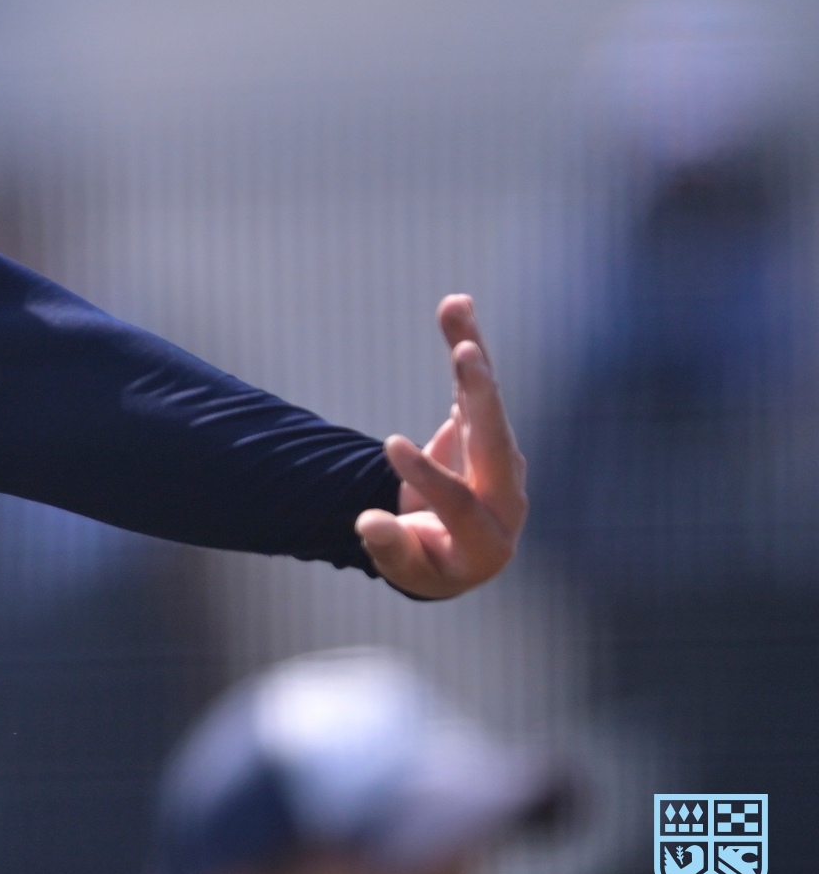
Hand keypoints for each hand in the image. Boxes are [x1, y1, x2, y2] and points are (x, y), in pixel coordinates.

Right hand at [355, 295, 526, 598]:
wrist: (458, 551)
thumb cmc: (426, 562)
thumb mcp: (407, 566)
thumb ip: (391, 547)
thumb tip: (369, 523)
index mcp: (488, 539)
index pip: (462, 502)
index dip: (428, 475)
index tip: (389, 443)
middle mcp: (505, 494)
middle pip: (496, 443)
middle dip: (481, 398)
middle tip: (468, 355)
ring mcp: (499, 460)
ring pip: (487, 402)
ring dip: (471, 353)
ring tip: (455, 306)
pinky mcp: (483, 431)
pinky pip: (473, 386)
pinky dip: (466, 347)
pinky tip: (457, 307)